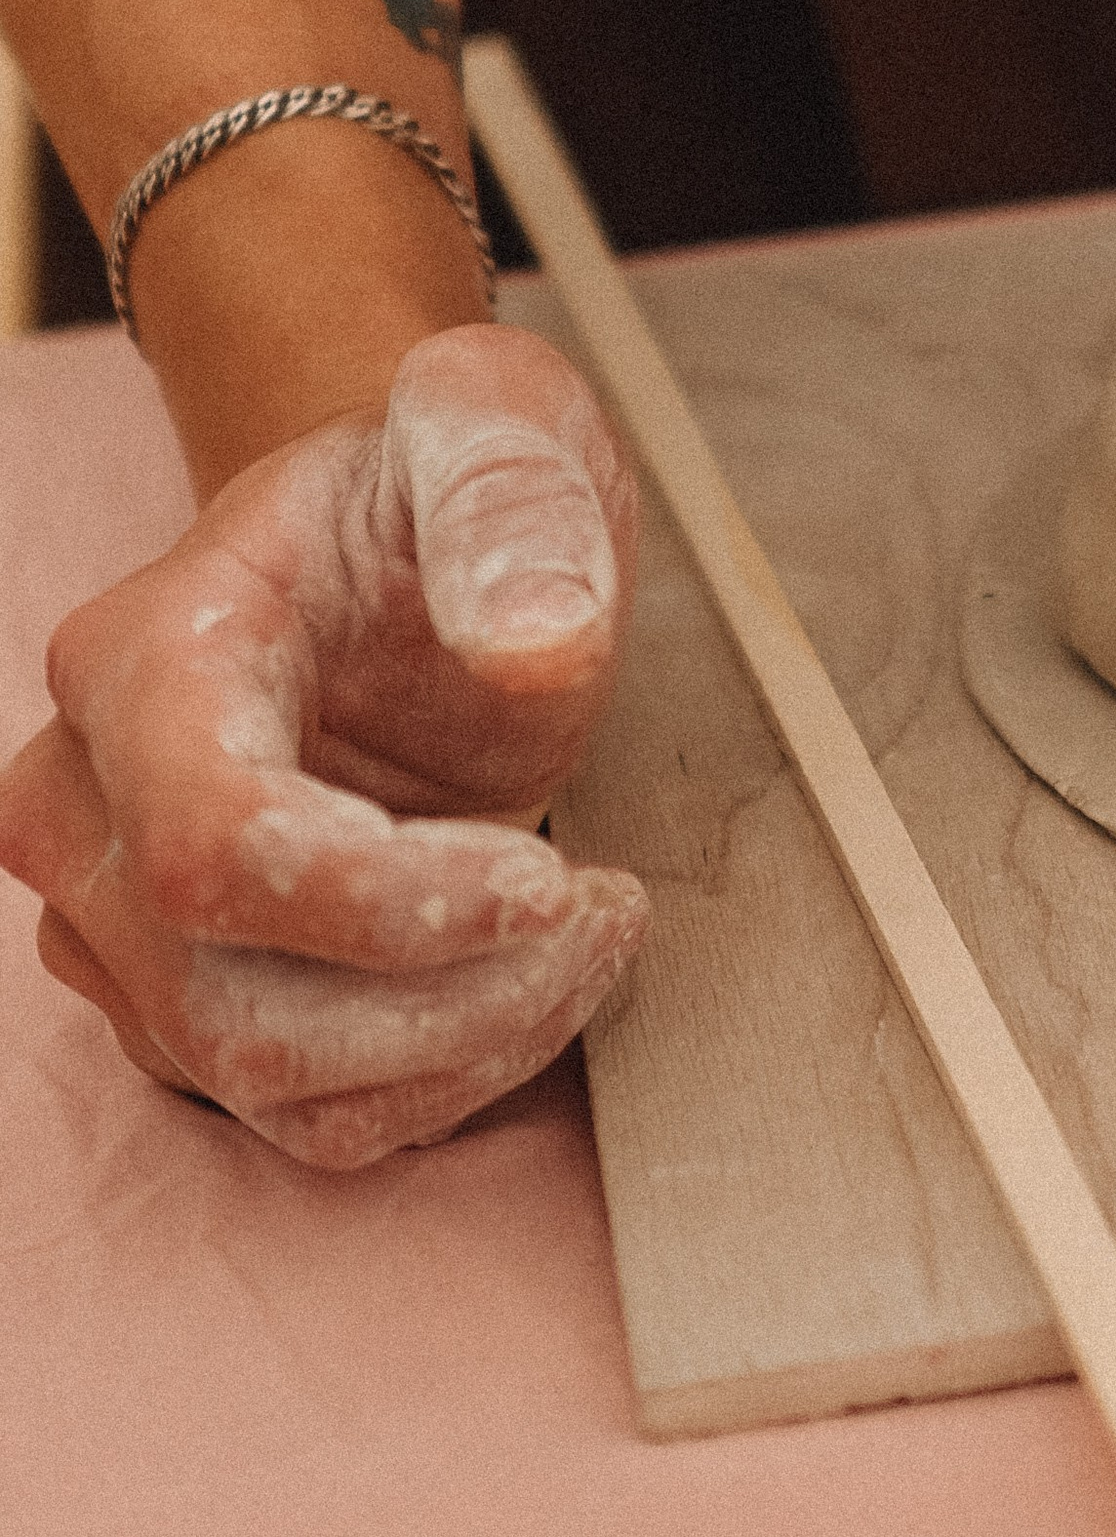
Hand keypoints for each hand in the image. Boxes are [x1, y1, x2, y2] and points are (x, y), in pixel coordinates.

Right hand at [0, 322, 647, 1165]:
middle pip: (227, 997)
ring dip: (463, 1045)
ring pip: (263, 1077)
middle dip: (450, 993)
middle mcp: (89, 799)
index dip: (384, 902)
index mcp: (146, 653)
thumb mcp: (501, 424)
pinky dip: (443, 1079)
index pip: (213, 842)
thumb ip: (511, 498)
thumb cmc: (436, 482)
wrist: (402, 535)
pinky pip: (305, 1112)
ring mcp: (122, 914)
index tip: (548, 880)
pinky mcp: (187, 995)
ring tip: (592, 934)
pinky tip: (533, 982)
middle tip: (605, 909)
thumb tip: (533, 643)